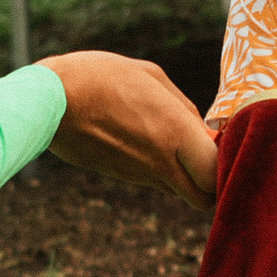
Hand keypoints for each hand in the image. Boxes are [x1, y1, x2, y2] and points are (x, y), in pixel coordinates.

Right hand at [36, 50, 217, 209]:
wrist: (48, 101)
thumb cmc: (101, 77)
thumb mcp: (150, 76)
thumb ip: (183, 108)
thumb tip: (203, 131)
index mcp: (174, 132)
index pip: (218, 173)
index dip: (228, 164)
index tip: (224, 144)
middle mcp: (160, 162)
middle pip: (204, 199)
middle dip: (212, 185)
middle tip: (209, 158)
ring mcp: (138, 174)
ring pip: (178, 191)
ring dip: (186, 176)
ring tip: (177, 144)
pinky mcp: (120, 176)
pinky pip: (153, 180)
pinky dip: (161, 170)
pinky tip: (147, 141)